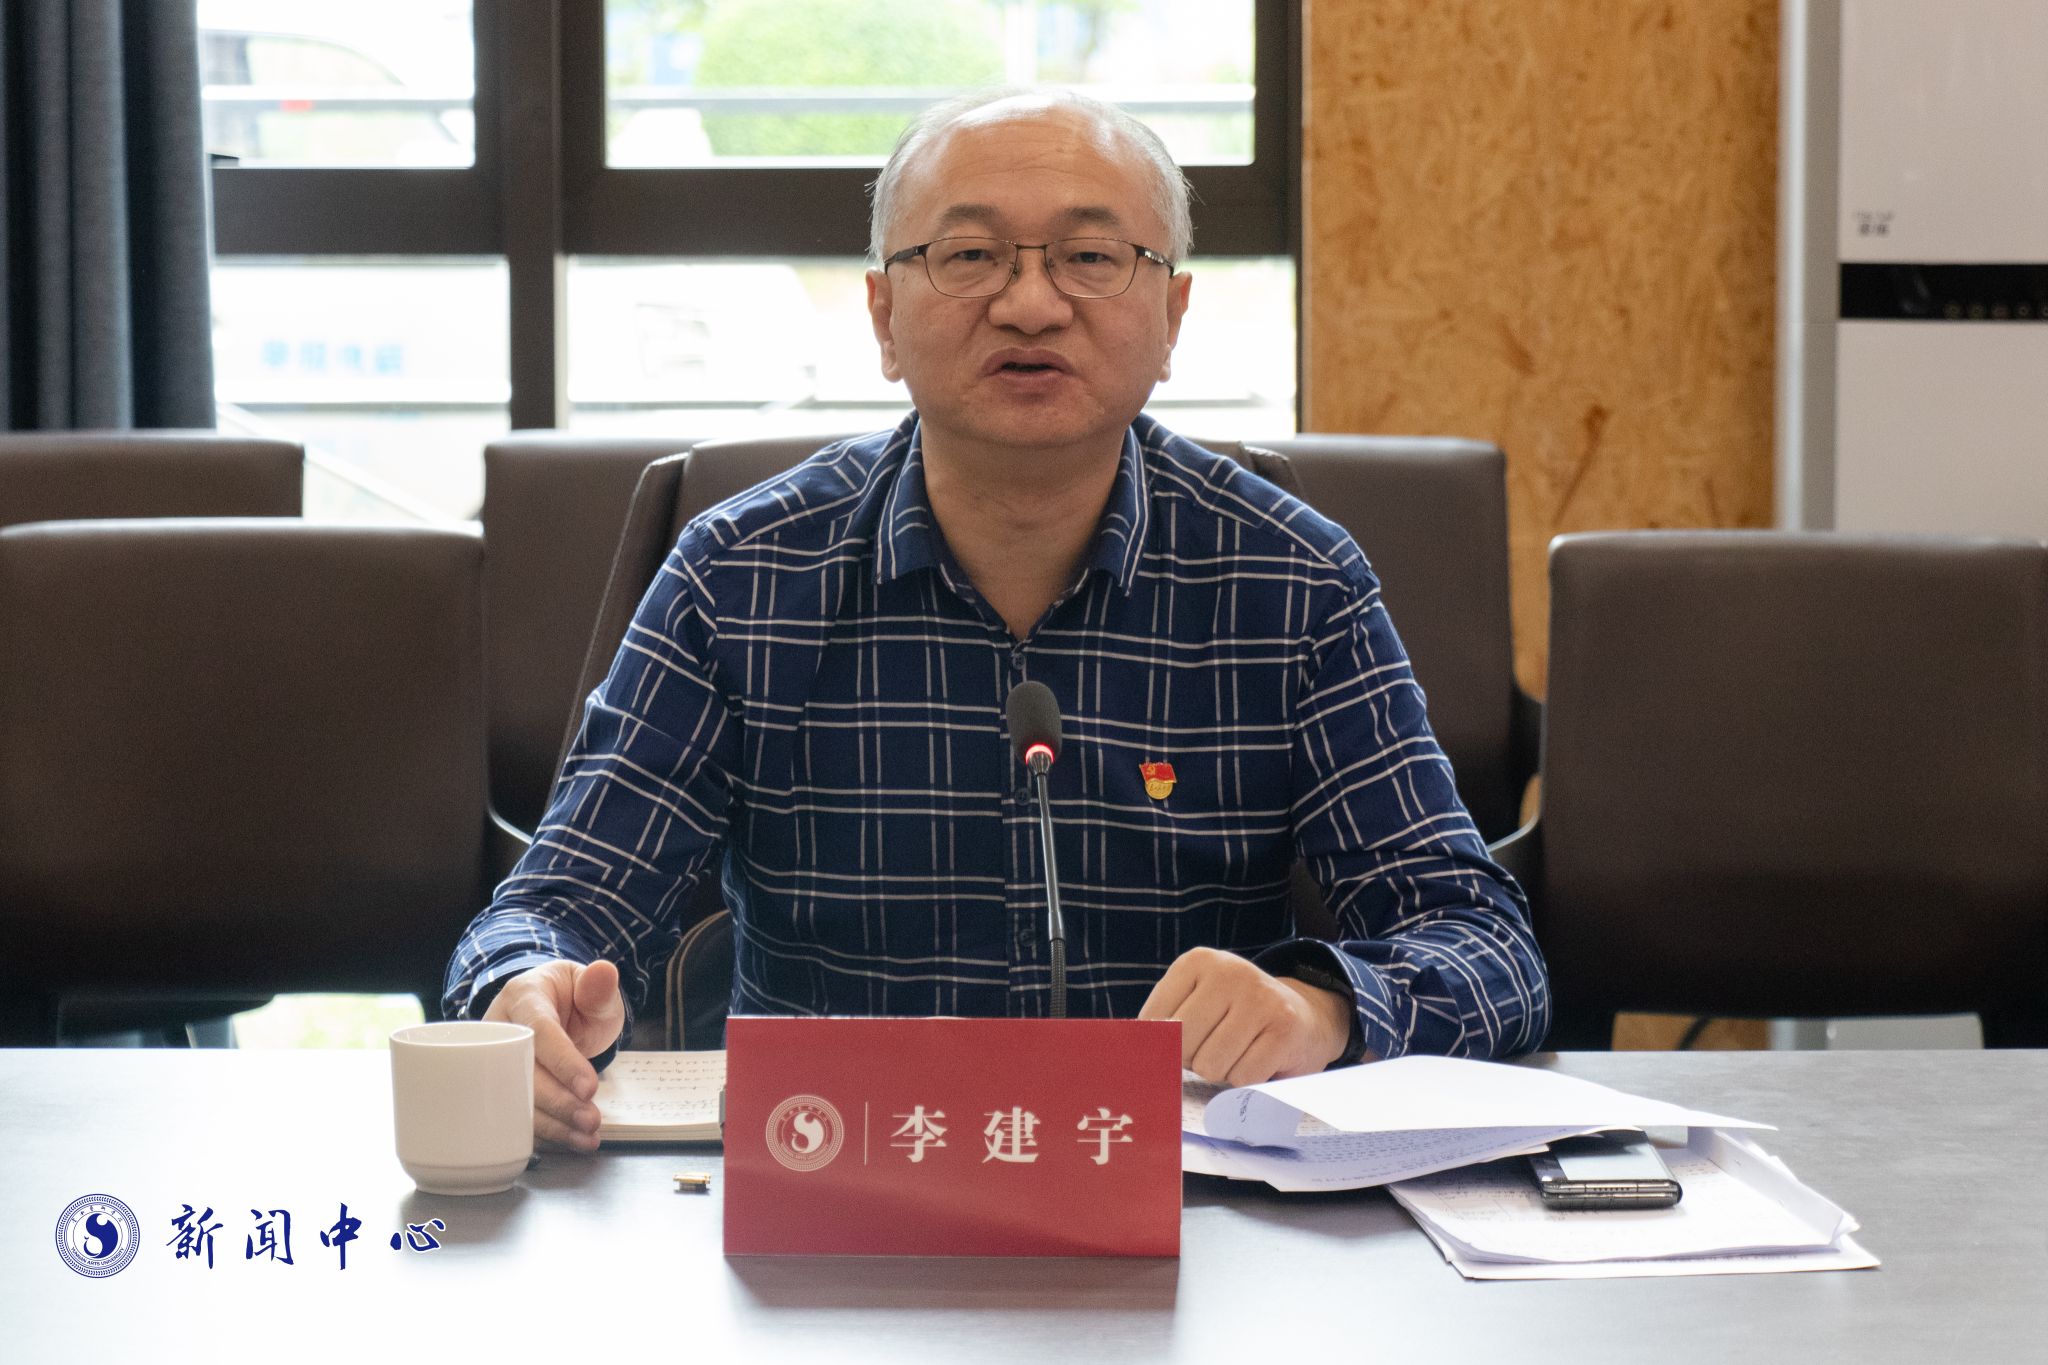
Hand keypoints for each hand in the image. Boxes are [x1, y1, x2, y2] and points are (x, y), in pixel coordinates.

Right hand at [483, 959, 625, 1151]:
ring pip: (516, 1100)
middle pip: (522, 1072)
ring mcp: (493, 1062)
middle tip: (590, 1118)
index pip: (539, 1031)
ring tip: (587, 1135)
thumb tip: (604, 972)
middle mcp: (500, 1030)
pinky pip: (517, 1114)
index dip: (562, 1061)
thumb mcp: (589, 987)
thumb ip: (598, 987)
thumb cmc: (571, 997)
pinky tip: (574, 1140)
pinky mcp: (498, 1088)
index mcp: (523, 997)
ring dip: (553, 1124)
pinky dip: (547, 1132)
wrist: (551, 1010)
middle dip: (558, 1101)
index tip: (589, 1087)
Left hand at [1138, 947, 1352, 1086]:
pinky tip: (1261, 1059)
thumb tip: (1140, 1061)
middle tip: (1217, 1046)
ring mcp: (1260, 998)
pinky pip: (1243, 1078)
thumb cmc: (1235, 1018)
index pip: (1153, 1021)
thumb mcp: (1197, 1004)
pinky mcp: (1285, 1028)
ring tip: (1240, 1051)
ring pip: (1211, 1065)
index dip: (1166, 1044)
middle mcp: (1230, 972)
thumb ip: (1164, 1026)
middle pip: (1182, 1045)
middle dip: (1194, 1060)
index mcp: (1197, 961)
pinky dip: (1247, 1080)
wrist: (1304, 1018)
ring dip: (1222, 1071)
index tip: (1187, 1037)